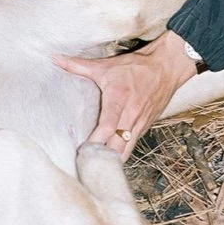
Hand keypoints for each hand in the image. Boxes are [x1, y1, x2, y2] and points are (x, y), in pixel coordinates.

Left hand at [54, 30, 195, 158]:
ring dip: (113, 159)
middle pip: (118, 145)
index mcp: (119, 98)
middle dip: (102, 157)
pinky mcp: (147, 126)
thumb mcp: (106, 65)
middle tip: (86, 163)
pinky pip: (133, 144)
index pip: (108, 126)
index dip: (95, 141)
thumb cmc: (137, 66)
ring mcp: (141, 122)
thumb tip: (56, 59)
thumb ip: (79, 65)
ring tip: (97, 165)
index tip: (82, 150)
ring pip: (127, 149)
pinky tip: (111, 157)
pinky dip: (123, 151)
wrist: (167, 66)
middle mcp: (131, 113)